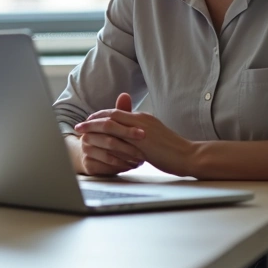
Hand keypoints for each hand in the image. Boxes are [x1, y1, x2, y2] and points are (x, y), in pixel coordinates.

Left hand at [74, 94, 198, 176]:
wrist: (189, 156)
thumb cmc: (172, 149)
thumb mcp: (154, 136)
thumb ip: (139, 132)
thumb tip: (127, 134)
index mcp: (143, 118)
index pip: (116, 112)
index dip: (100, 115)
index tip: (89, 120)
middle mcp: (140, 120)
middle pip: (110, 115)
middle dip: (92, 120)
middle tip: (79, 125)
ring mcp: (140, 130)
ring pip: (111, 124)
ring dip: (93, 128)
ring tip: (81, 133)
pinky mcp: (141, 142)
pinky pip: (118, 139)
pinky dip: (104, 140)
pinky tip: (95, 145)